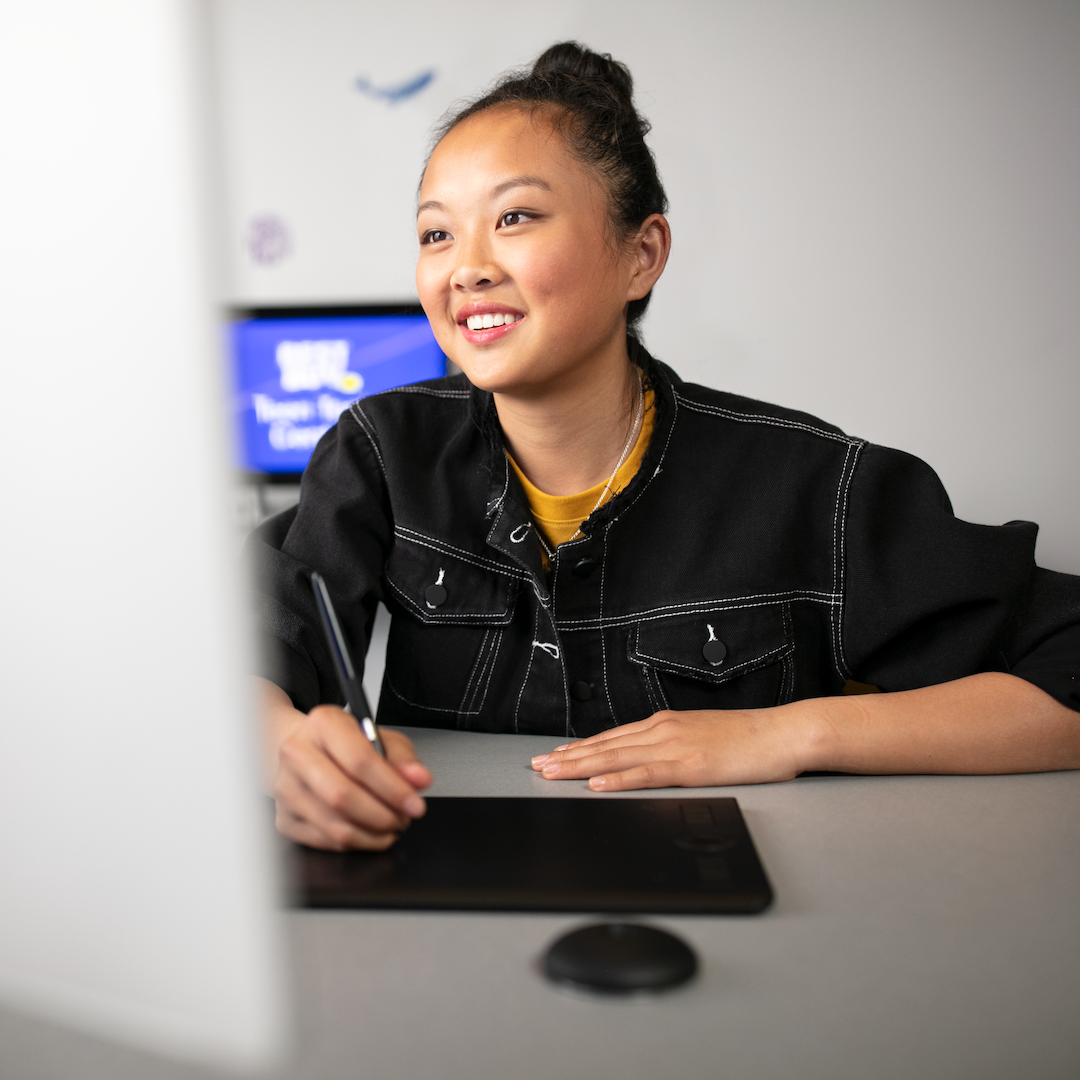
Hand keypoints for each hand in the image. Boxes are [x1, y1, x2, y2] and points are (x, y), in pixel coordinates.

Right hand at [259, 679, 431, 849]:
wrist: (310, 751)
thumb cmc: (347, 743)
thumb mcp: (382, 739)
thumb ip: (404, 759)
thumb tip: (418, 779)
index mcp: (323, 723)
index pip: (359, 761)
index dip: (392, 788)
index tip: (414, 804)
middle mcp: (297, 752)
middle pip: (342, 796)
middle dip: (382, 815)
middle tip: (403, 819)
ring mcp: (286, 787)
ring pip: (333, 825)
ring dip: (371, 834)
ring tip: (390, 826)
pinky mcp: (283, 817)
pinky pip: (324, 841)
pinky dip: (354, 843)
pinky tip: (369, 832)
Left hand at [529, 708, 806, 790]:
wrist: (782, 733)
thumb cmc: (748, 739)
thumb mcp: (702, 737)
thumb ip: (673, 746)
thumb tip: (649, 759)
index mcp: (665, 724)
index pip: (612, 737)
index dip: (580, 747)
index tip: (554, 754)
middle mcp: (663, 730)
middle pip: (606, 746)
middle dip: (568, 757)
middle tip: (538, 766)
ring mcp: (674, 746)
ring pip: (616, 757)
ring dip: (580, 766)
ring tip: (553, 773)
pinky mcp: (689, 765)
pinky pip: (646, 774)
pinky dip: (618, 779)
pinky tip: (598, 784)